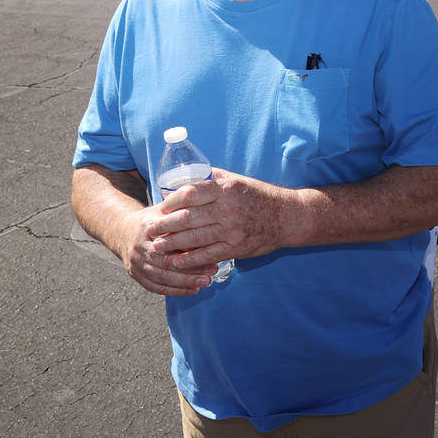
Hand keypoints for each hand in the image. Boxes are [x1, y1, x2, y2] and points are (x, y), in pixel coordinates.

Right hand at [117, 205, 216, 296]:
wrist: (123, 230)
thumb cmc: (151, 220)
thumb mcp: (165, 211)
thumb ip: (181, 216)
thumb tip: (206, 224)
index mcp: (147, 229)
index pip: (170, 243)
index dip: (191, 250)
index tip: (211, 253)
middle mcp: (139, 248)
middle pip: (166, 263)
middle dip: (191, 270)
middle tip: (212, 271)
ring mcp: (135, 263)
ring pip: (161, 278)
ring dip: (185, 283)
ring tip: (205, 282)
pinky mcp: (135, 274)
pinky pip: (155, 287)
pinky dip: (174, 291)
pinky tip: (191, 290)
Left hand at [147, 168, 292, 270]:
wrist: (287, 217)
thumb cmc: (259, 196)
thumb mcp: (238, 180)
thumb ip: (214, 179)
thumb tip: (189, 176)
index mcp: (225, 188)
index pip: (190, 193)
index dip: (170, 202)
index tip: (159, 207)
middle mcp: (228, 208)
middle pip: (187, 217)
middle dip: (165, 225)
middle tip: (150, 229)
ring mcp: (232, 229)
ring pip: (194, 237)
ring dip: (172, 243)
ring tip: (157, 246)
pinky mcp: (236, 247)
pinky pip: (208, 254)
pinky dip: (190, 259)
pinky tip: (176, 261)